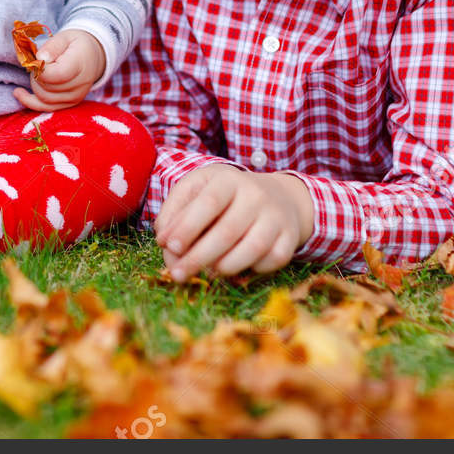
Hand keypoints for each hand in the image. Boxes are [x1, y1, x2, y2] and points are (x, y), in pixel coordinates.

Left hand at [12, 28, 105, 112]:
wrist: (93, 56)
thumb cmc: (77, 44)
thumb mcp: (65, 36)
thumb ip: (52, 46)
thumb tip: (40, 59)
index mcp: (79, 65)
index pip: (55, 75)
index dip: (40, 68)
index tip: (38, 58)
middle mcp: (79, 85)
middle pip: (47, 88)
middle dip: (36, 75)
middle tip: (37, 62)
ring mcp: (75, 98)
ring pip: (44, 99)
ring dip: (34, 85)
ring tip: (36, 71)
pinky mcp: (69, 104)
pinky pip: (46, 108)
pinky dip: (30, 101)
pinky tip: (18, 93)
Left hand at [154, 163, 313, 280]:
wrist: (276, 196)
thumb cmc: (225, 196)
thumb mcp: (197, 190)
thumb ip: (175, 210)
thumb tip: (163, 239)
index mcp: (228, 179)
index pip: (208, 203)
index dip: (187, 227)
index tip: (168, 247)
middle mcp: (256, 195)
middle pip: (227, 231)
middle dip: (198, 257)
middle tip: (177, 274)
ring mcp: (276, 216)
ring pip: (252, 249)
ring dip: (224, 267)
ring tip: (206, 273)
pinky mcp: (290, 237)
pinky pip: (272, 260)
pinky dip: (252, 269)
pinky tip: (237, 267)